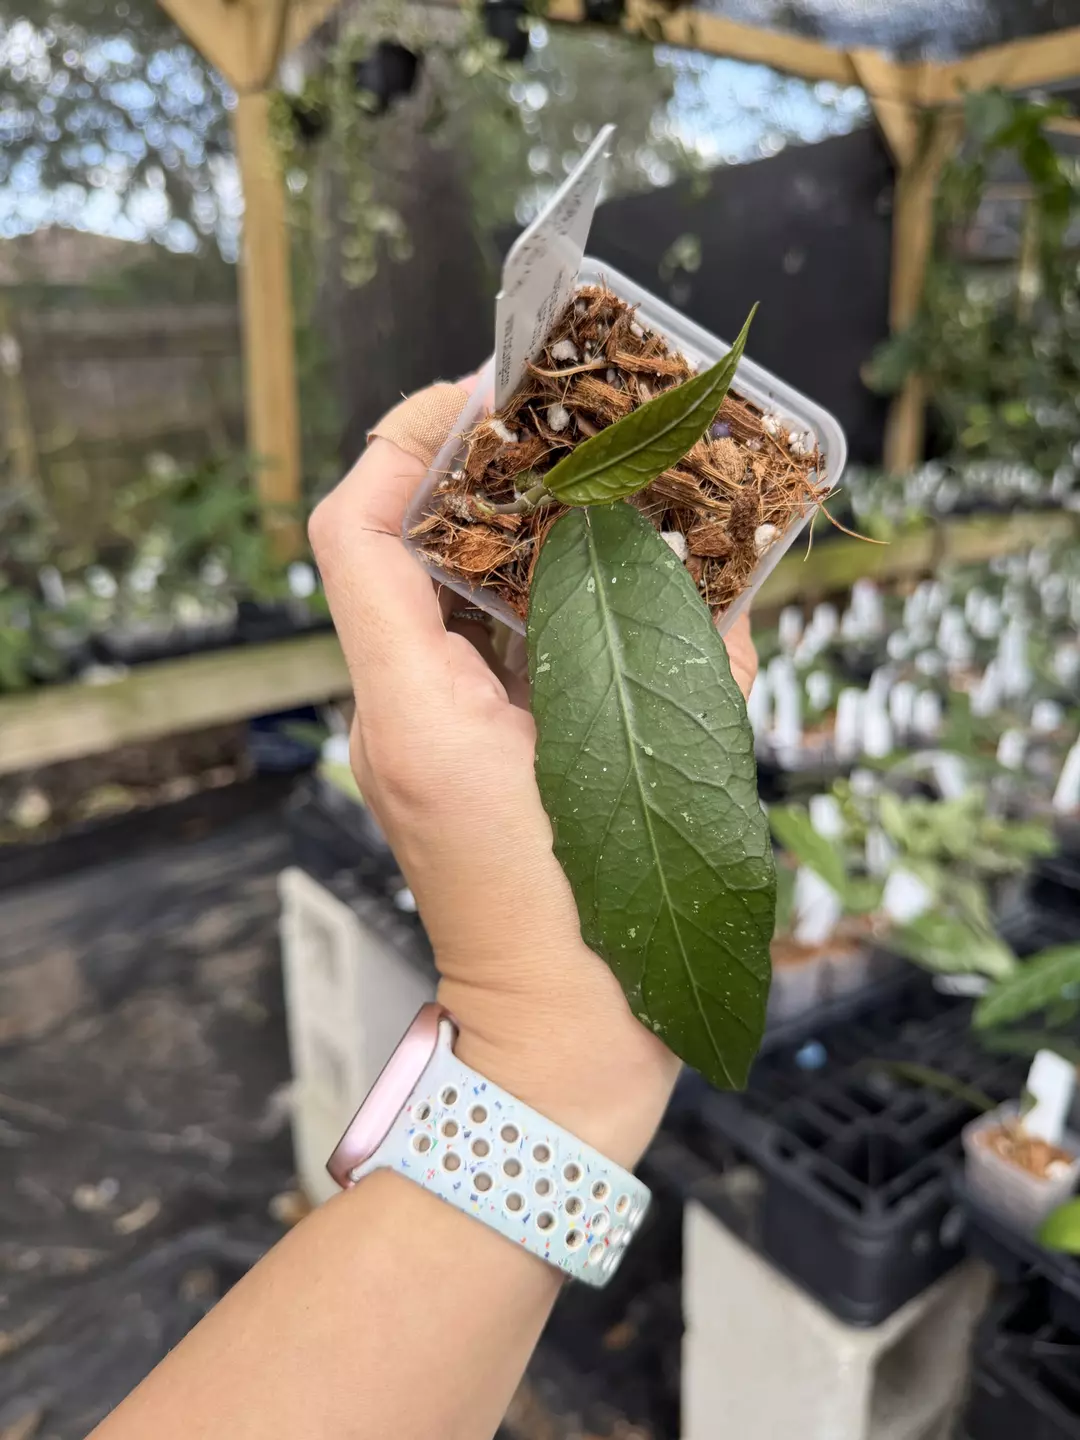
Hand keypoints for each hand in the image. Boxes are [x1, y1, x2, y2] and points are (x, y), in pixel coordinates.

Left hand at [309, 383, 757, 1165]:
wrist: (553, 1049)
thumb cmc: (596, 935)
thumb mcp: (659, 780)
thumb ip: (688, 665)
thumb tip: (712, 574)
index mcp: (419, 712)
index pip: (354, 530)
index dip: (404, 441)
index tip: (486, 396)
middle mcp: (394, 715)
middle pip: (392, 546)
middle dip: (471, 472)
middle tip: (561, 430)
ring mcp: (409, 740)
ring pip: (429, 594)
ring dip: (499, 533)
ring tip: (590, 491)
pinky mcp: (442, 760)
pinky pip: (463, 649)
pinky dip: (517, 602)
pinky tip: (595, 583)